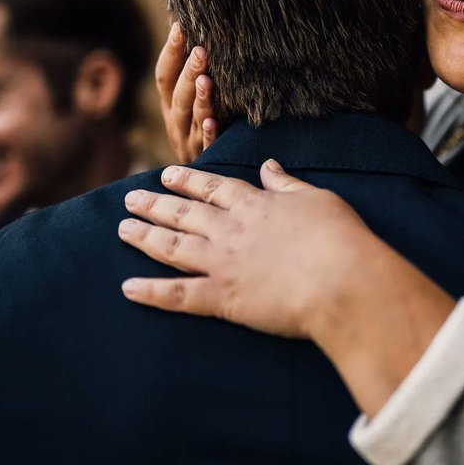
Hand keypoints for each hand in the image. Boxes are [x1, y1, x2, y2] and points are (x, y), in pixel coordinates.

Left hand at [118, 160, 455, 415]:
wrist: (342, 281)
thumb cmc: (339, 238)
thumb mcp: (316, 198)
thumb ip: (287, 183)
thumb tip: (269, 166)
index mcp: (254, 204)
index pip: (212, 188)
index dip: (187, 180)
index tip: (167, 174)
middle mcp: (230, 230)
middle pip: (183, 214)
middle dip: (154, 204)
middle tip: (130, 199)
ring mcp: (222, 263)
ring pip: (172, 247)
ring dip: (144, 237)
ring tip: (122, 230)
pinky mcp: (222, 298)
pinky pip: (178, 296)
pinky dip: (151, 293)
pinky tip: (128, 288)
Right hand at [154, 23, 218, 163]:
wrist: (198, 181)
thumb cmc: (201, 129)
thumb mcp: (189, 104)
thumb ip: (192, 74)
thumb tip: (191, 27)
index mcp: (169, 106)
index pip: (163, 75)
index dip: (171, 51)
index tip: (180, 25)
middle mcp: (175, 122)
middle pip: (177, 95)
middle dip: (188, 71)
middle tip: (201, 49)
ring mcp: (189, 141)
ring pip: (191, 118)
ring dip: (199, 98)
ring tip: (206, 79)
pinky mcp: (205, 157)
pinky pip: (207, 145)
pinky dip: (209, 133)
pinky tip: (213, 121)